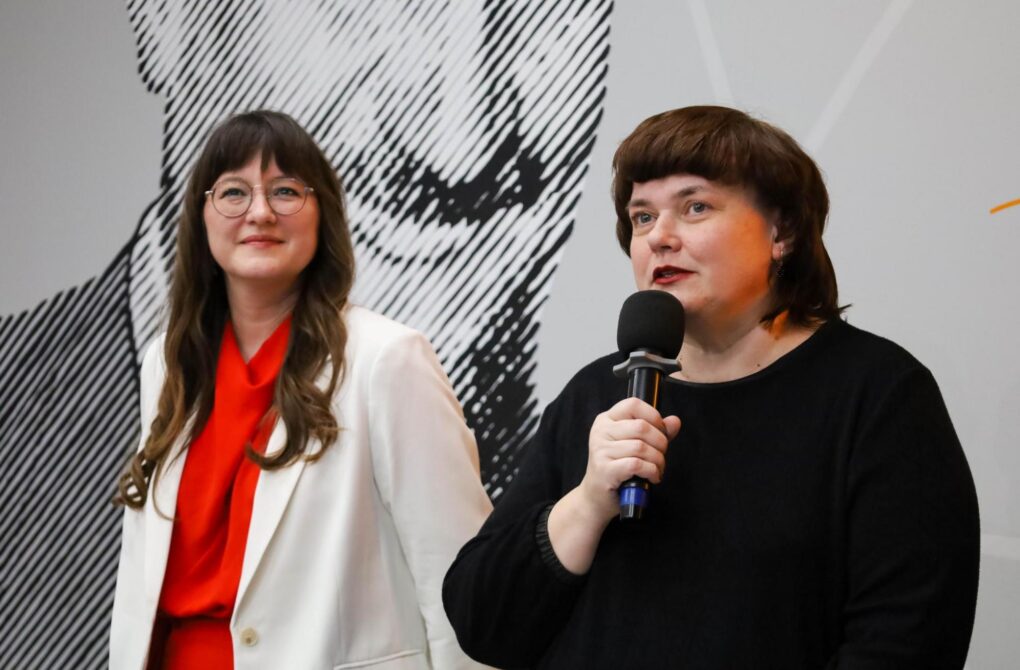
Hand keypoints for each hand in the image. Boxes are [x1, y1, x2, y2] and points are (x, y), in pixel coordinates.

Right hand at [578, 397, 681, 522]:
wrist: (596, 496)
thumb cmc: (618, 468)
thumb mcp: (635, 445)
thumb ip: (655, 431)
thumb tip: (674, 421)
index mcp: (607, 420)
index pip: (633, 404)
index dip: (653, 416)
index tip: (661, 431)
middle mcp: (600, 432)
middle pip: (641, 427)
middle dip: (660, 443)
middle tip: (661, 455)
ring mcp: (600, 450)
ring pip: (641, 447)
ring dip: (657, 461)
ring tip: (657, 469)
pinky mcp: (604, 469)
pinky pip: (636, 464)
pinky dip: (651, 471)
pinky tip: (652, 477)